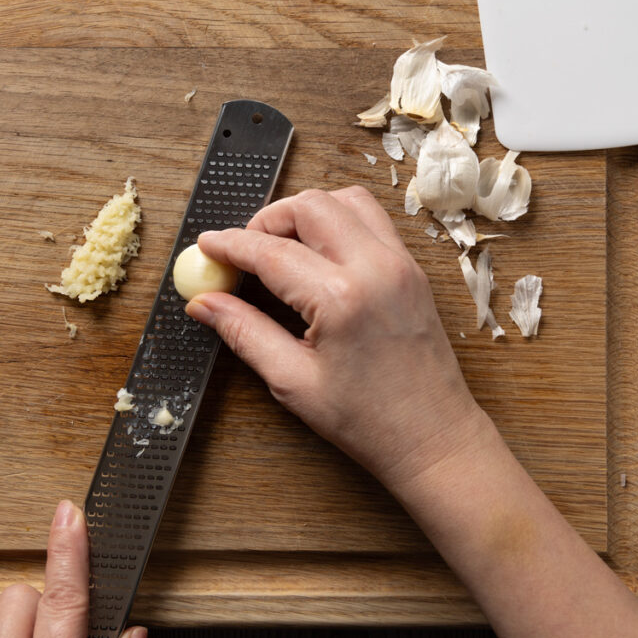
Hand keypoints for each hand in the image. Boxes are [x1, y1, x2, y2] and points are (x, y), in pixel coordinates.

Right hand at [187, 186, 487, 489]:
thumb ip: (244, 332)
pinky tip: (319, 253)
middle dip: (267, 219)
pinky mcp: (412, 268)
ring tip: (281, 246)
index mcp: (342, 299)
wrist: (434, 438)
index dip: (230, 244)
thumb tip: (204, 303)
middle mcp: (376, 268)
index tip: (206, 245)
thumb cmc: (369, 421)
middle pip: (310, 205)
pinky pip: (372, 219)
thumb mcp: (293, 382)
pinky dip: (338, 220)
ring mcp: (400, 263)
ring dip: (306, 212)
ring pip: (345, 199)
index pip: (271, 251)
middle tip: (243, 250)